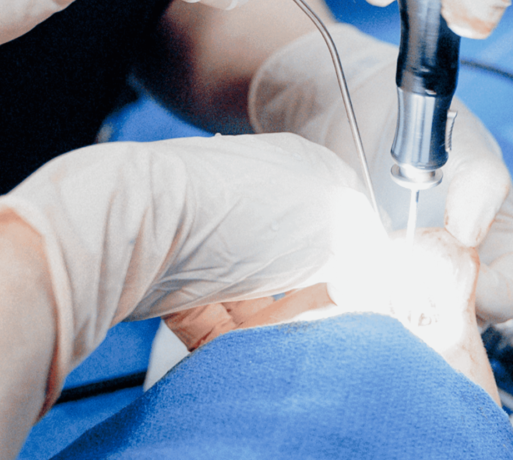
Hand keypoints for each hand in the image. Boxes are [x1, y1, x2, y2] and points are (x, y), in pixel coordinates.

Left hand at [0, 132, 384, 408]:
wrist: (136, 225)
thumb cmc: (238, 211)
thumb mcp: (335, 230)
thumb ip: (368, 255)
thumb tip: (375, 277)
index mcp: (302, 167)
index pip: (345, 217)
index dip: (361, 260)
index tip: (371, 292)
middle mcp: (257, 194)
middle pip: (300, 259)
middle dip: (314, 295)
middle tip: (328, 318)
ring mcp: (213, 232)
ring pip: (257, 292)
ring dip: (271, 321)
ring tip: (281, 335)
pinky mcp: (175, 273)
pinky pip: (213, 316)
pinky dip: (228, 336)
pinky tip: (240, 346)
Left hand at [249, 24, 512, 321]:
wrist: (365, 114)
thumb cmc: (430, 129)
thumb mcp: (467, 149)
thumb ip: (480, 186)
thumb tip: (468, 235)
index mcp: (503, 248)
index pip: (508, 294)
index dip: (490, 295)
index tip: (460, 278)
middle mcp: (463, 272)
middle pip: (460, 319)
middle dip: (435, 308)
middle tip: (407, 282)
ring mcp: (417, 280)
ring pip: (414, 317)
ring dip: (395, 304)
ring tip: (374, 273)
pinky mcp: (372, 280)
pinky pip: (372, 304)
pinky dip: (361, 295)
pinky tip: (348, 274)